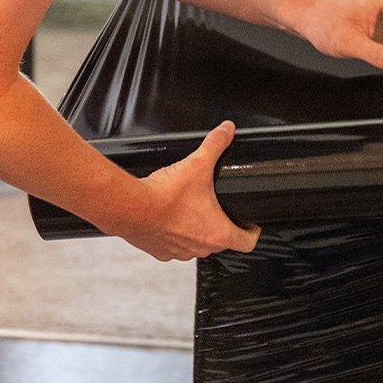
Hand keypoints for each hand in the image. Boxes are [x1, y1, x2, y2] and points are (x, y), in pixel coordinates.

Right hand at [111, 121, 259, 261]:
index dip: (252, 231)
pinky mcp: (159, 251)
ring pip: (197, 244)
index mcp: (216, 233)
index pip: (246, 242)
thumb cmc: (165, 194)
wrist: (129, 207)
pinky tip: (173, 216)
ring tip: (196, 209)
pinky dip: (176, 233)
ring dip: (199, 230)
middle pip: (222, 242)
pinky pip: (175, 246)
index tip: (251, 222)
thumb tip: (227, 130)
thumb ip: (216, 144)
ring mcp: (178, 252)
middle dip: (224, 225)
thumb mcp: (198, 163)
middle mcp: (199, 248)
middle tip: (222, 208)